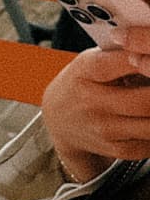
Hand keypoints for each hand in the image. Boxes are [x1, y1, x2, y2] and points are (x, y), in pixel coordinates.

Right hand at [41, 36, 149, 184]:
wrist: (59, 119)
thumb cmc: (83, 82)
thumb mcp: (90, 61)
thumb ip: (120, 56)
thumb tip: (149, 51)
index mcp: (86, 72)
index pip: (122, 63)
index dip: (146, 60)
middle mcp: (93, 102)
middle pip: (146, 101)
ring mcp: (104, 128)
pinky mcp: (116, 148)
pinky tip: (148, 117)